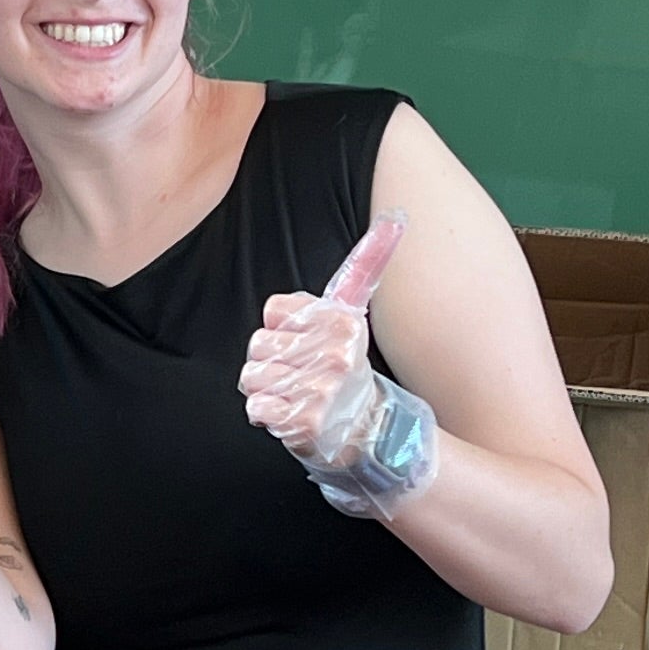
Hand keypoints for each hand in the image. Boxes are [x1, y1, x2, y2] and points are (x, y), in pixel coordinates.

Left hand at [239, 213, 406, 472]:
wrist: (368, 431)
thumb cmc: (347, 370)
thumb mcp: (350, 316)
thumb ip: (361, 269)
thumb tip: (396, 217)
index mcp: (343, 321)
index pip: (274, 312)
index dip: (282, 330)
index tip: (309, 344)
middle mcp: (335, 352)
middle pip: (257, 345)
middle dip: (270, 363)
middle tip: (303, 377)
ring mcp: (322, 388)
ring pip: (252, 376)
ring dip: (267, 391)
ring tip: (298, 397)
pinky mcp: (307, 420)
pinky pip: (256, 407)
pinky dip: (266, 416)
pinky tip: (293, 418)